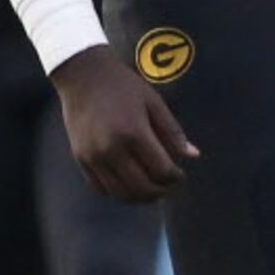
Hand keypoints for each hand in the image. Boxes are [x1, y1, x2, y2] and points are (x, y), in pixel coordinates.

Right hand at [51, 46, 198, 201]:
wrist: (83, 76)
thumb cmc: (124, 87)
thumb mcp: (154, 103)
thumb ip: (173, 132)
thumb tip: (193, 156)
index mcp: (134, 132)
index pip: (161, 170)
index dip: (176, 177)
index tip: (181, 174)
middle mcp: (111, 148)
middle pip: (142, 187)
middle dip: (161, 191)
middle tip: (170, 186)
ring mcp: (93, 156)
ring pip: (120, 193)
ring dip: (140, 197)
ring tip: (152, 189)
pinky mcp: (80, 158)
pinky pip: (100, 188)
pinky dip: (118, 192)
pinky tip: (130, 184)